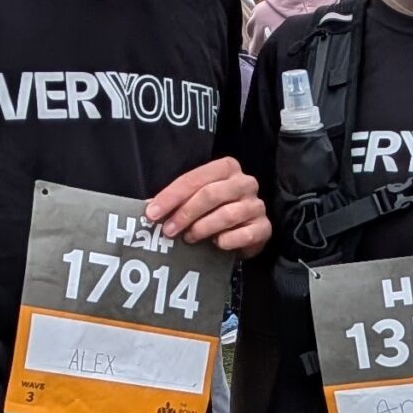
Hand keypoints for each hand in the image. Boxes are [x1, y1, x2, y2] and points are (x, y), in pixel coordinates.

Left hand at [146, 158, 269, 257]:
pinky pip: (245, 234)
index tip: (152, 213)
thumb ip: (176, 201)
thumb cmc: (215, 211)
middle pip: (210, 194)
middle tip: (168, 231)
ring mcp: (257, 205)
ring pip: (227, 215)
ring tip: (189, 238)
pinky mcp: (265, 227)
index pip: (194, 178)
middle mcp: (245, 182)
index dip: (170, 196)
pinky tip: (216, 244)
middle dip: (185, 213)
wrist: (245, 232)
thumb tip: (148, 208)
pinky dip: (227, 241)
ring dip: (202, 228)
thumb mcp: (194, 200)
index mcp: (226, 168)